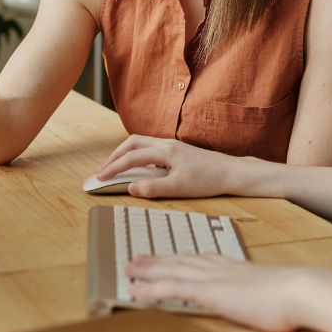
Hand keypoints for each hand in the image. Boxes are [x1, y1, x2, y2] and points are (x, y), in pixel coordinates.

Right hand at [97, 135, 243, 197]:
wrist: (230, 172)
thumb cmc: (208, 180)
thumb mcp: (179, 188)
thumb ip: (153, 188)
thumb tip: (131, 187)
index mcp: (165, 151)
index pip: (131, 157)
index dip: (113, 167)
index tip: (100, 177)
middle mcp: (166, 144)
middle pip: (132, 142)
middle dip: (115, 155)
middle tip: (104, 170)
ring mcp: (172, 145)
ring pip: (141, 143)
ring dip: (125, 153)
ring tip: (117, 167)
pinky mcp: (177, 149)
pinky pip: (150, 147)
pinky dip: (137, 154)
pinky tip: (139, 166)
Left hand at [126, 255, 310, 331]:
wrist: (298, 290)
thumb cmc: (291, 295)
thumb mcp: (270, 290)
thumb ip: (257, 291)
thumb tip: (259, 298)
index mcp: (232, 266)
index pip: (198, 258)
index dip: (178, 257)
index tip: (166, 256)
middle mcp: (218, 267)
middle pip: (179, 260)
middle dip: (156, 259)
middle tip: (137, 258)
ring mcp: (212, 278)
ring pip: (170, 270)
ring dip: (146, 270)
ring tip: (129, 269)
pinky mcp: (208, 292)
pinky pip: (171, 289)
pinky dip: (150, 289)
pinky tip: (135, 290)